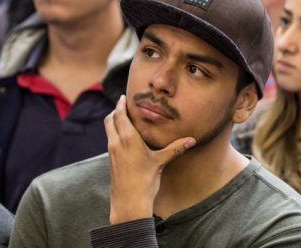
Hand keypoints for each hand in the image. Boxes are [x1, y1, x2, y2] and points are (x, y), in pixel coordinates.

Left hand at [105, 95, 195, 223]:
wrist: (129, 202)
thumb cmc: (145, 181)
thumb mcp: (161, 162)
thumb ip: (175, 149)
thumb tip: (192, 140)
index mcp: (128, 138)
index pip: (120, 115)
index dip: (120, 104)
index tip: (123, 97)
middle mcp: (116, 142)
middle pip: (110, 119)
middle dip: (115, 110)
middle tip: (122, 104)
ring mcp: (112, 152)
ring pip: (108, 129)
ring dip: (113, 121)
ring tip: (122, 118)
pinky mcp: (111, 160)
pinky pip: (110, 140)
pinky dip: (114, 132)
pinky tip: (123, 137)